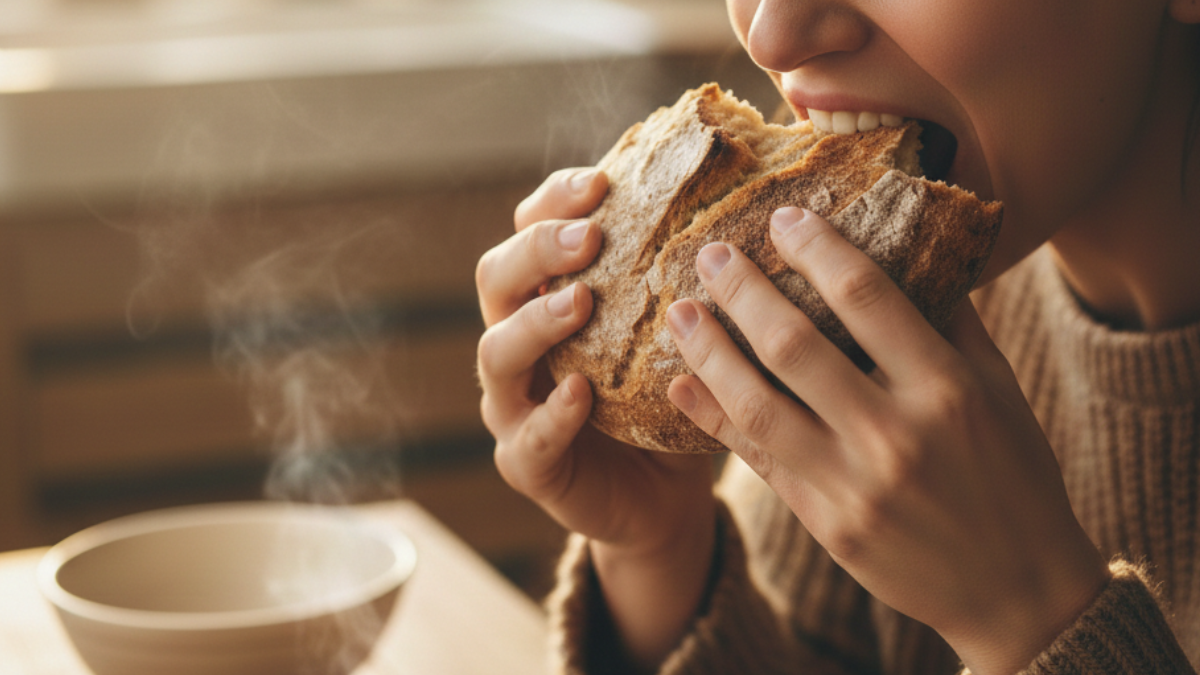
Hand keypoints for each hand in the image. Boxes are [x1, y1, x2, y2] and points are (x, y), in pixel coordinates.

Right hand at [475, 167, 715, 669]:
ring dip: (535, 321)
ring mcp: (514, 403)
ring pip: (496, 352)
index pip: (528, 228)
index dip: (554, 200)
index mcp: (547, 294)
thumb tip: (754, 197)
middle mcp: (519, 340)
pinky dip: (551, 413)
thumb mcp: (679, 330)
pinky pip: (526, 437)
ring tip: (581, 302)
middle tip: (588, 238)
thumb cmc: (670, 397)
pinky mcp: (527, 463)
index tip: (601, 184)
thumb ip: (686, 275)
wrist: (666, 496)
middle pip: (495, 277)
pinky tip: (582, 393)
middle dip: (537, 250)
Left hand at [664, 207, 1108, 674]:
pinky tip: (680, 385)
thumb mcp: (1001, 391)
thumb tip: (913, 250)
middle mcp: (895, 432)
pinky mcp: (826, 523)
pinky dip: (712, 418)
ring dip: (709, 351)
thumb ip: (953, 324)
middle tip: (711, 254)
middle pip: (795, 345)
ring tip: (679, 312)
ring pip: (758, 404)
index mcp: (946, 387)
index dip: (817, 250)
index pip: (867, 296)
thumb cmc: (1014, 476)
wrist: (1018, 589)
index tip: (783, 219)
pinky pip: (756, 459)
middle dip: (743, 291)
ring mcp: (854, 483)